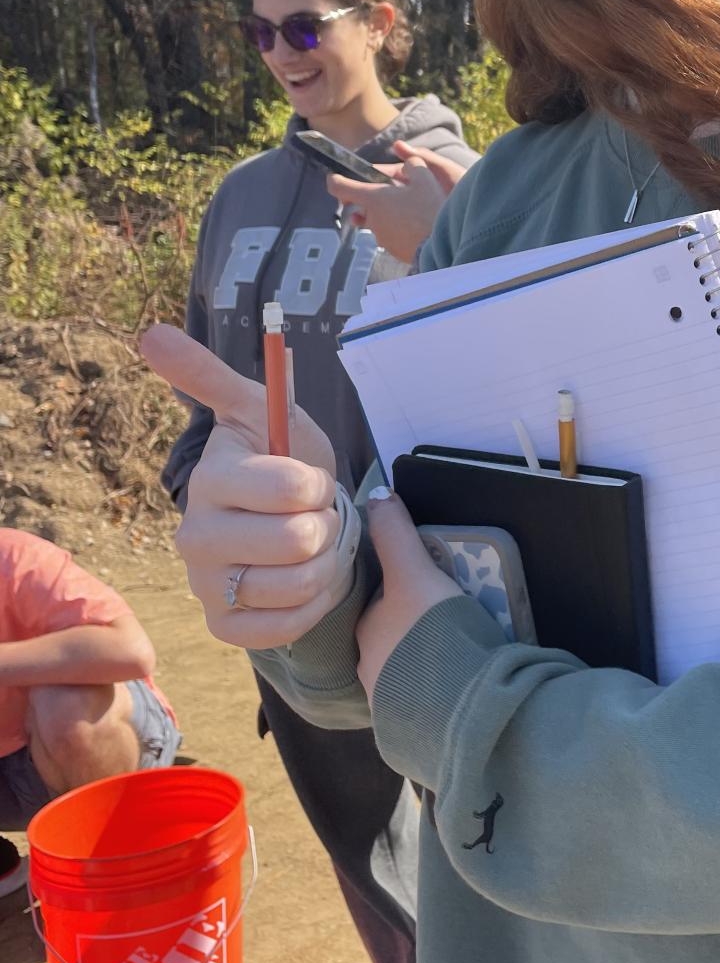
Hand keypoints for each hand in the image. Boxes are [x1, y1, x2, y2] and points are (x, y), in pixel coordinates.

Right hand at [140, 325, 348, 650]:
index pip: (290, 488)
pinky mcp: (223, 625)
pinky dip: (311, 605)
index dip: (317, 484)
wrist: (286, 515)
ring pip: (297, 587)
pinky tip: (304, 582)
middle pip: (297, 542)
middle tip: (314, 515)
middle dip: (325, 526)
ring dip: (325, 565)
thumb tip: (151, 334)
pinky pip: (284, 628)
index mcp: (210, 479)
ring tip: (314, 546)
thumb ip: (211, 375)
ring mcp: (205, 585)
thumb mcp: (260, 409)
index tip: (310, 478)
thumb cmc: (278, 457)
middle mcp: (194, 536)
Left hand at [326, 141, 468, 263]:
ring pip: (377, 220)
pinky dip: (397, 228)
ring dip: (387, 213)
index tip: (334, 176)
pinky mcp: (392, 249)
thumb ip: (413, 165)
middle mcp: (372, 218)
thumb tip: (408, 164)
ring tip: (409, 210)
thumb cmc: (431, 209)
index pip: (339, 187)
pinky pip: (390, 234)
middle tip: (392, 192)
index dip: (334, 179)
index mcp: (374, 198)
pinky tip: (415, 226)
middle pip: (362, 205)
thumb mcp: (425, 178)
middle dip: (373, 197)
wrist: (444, 245)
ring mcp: (381, 236)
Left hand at [357, 487, 459, 694]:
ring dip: (432, 660)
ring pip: (411, 669)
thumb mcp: (416, 573)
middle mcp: (371, 669)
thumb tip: (377, 493)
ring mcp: (392, 702)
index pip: (384, 602)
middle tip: (459, 615)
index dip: (409, 590)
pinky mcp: (417, 728)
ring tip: (467, 650)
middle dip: (420, 627)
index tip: (439, 586)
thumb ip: (396, 535)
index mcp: (367, 632)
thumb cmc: (432, 632)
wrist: (459, 707)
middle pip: (397, 636)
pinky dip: (444, 688)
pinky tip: (466, 682)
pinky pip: (429, 698)